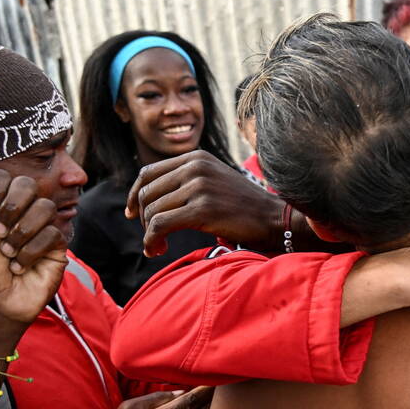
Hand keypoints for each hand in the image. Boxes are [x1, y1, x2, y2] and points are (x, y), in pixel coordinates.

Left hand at [0, 170, 67, 329]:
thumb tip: (4, 192)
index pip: (2, 177)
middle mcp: (19, 213)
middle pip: (28, 185)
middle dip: (11, 208)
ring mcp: (40, 228)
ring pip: (45, 208)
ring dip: (21, 233)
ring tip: (8, 253)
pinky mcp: (57, 247)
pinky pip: (53, 234)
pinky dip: (32, 252)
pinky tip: (20, 266)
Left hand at [125, 150, 282, 255]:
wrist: (275, 219)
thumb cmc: (244, 207)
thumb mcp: (215, 180)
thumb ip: (186, 180)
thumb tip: (148, 198)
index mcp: (196, 158)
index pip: (147, 173)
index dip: (135, 196)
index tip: (134, 215)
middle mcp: (195, 167)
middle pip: (146, 193)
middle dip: (143, 219)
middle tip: (153, 237)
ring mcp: (199, 186)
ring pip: (152, 211)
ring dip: (149, 234)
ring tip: (158, 247)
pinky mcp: (202, 209)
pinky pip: (160, 225)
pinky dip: (152, 241)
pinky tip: (158, 250)